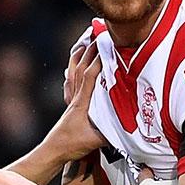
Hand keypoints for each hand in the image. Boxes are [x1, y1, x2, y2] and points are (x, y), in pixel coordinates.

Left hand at [43, 41, 106, 162]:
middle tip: (99, 34)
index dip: (98, 60)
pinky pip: (70, 81)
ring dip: (80, 55)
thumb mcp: (96, 140)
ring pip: (74, 71)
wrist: (54, 150)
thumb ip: (112, 132)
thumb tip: (130, 127)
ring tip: (85, 41)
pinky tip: (72, 67)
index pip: (90, 76)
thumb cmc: (73, 145)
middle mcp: (76, 96)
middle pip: (82, 67)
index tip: (107, 46)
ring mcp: (71, 99)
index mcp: (82, 102)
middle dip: (90, 50)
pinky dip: (72, 70)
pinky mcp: (70, 103)